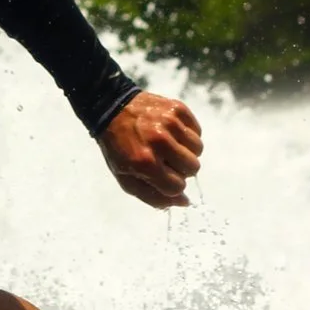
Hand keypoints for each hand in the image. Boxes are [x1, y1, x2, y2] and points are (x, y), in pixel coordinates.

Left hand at [98, 92, 203, 208]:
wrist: (112, 109)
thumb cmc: (119, 148)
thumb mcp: (126, 178)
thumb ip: (154, 196)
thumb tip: (184, 202)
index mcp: (145, 162)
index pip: (178, 186)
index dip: (172, 186)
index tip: (163, 177)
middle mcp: (159, 141)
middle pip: (193, 168)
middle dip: (182, 169)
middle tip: (167, 160)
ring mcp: (170, 122)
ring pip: (198, 149)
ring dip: (187, 151)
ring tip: (170, 146)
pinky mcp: (177, 108)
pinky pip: (197, 131)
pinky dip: (188, 135)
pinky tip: (172, 133)